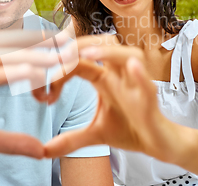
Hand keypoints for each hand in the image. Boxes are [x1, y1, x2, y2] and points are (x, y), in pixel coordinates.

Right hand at [0, 49, 59, 174]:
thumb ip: (12, 141)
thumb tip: (39, 149)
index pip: (17, 58)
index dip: (42, 52)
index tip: (68, 51)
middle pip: (16, 50)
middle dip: (46, 45)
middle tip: (75, 41)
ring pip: (8, 58)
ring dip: (38, 54)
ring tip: (66, 53)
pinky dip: (17, 71)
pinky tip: (38, 73)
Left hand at [34, 36, 171, 158]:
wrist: (158, 144)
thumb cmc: (130, 129)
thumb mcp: (95, 134)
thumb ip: (71, 139)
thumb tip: (44, 151)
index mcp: (106, 78)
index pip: (80, 62)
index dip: (59, 69)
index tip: (39, 88)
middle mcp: (120, 75)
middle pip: (103, 47)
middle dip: (79, 46)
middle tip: (56, 54)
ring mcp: (136, 86)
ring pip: (128, 56)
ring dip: (108, 52)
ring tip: (85, 54)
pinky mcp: (150, 101)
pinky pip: (148, 84)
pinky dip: (140, 75)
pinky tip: (132, 67)